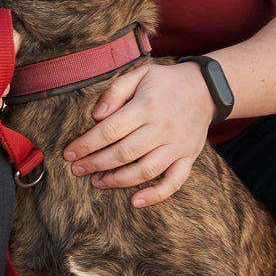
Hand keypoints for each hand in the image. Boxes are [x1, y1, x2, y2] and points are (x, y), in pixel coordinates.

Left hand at [61, 60, 215, 207]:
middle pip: (123, 153)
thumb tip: (97, 115)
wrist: (206, 89)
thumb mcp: (139, 74)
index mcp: (146, 107)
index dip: (87, 144)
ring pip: (145, 171)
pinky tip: (134, 201)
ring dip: (117, 180)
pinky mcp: (188, 157)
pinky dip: (155, 195)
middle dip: (95, 164)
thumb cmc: (165, 82)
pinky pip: (174, 182)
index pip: (110, 130)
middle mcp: (162, 128)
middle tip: (76, 169)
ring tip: (96, 182)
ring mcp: (177, 146)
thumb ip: (115, 91)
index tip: (69, 153)